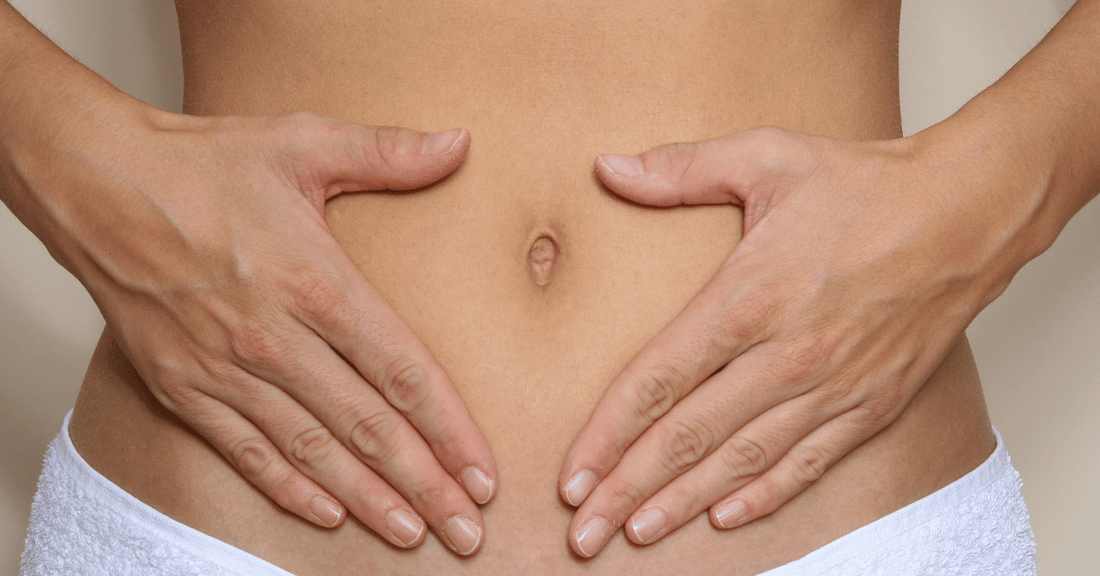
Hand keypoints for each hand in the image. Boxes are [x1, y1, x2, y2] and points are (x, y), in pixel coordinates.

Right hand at [6, 106, 494, 554]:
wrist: (98, 184)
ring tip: (412, 534)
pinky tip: (327, 514)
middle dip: (423, 484)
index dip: (449, 429)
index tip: (482, 472)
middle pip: (367, 427)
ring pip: (313, 451)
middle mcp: (275, 339)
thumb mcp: (303, 143)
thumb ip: (387, 153)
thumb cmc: (204, 164)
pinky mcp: (183, 387)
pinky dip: (287, 488)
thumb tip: (460, 144)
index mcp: (317, 283)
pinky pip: (245, 451)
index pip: (402, 373)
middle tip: (466, 531)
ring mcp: (226, 370)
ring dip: (367, 499)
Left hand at [559, 127, 1020, 555]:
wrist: (968, 212)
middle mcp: (786, 354)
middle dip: (628, 488)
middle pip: (689, 437)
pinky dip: (765, 495)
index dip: (608, 435)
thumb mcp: (766, 156)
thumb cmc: (864, 184)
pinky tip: (725, 518)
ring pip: (743, 461)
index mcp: (749, 297)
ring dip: (684, 503)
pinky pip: (809, 463)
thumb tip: (606, 168)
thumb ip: (680, 169)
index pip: (659, 381)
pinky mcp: (871, 403)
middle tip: (585, 532)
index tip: (571, 475)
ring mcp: (832, 387)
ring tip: (636, 532)